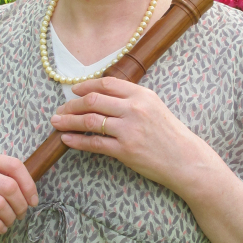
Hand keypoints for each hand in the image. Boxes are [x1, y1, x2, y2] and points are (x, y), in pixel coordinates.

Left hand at [49, 77, 200, 192]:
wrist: (185, 159)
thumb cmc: (169, 133)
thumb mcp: (153, 106)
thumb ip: (130, 98)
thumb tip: (100, 93)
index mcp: (141, 94)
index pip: (106, 83)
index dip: (86, 85)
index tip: (73, 90)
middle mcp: (134, 108)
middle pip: (93, 100)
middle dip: (72, 104)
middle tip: (60, 109)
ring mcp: (129, 130)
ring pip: (90, 120)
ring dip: (69, 121)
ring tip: (57, 122)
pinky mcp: (125, 151)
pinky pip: (94, 143)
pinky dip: (77, 140)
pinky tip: (66, 139)